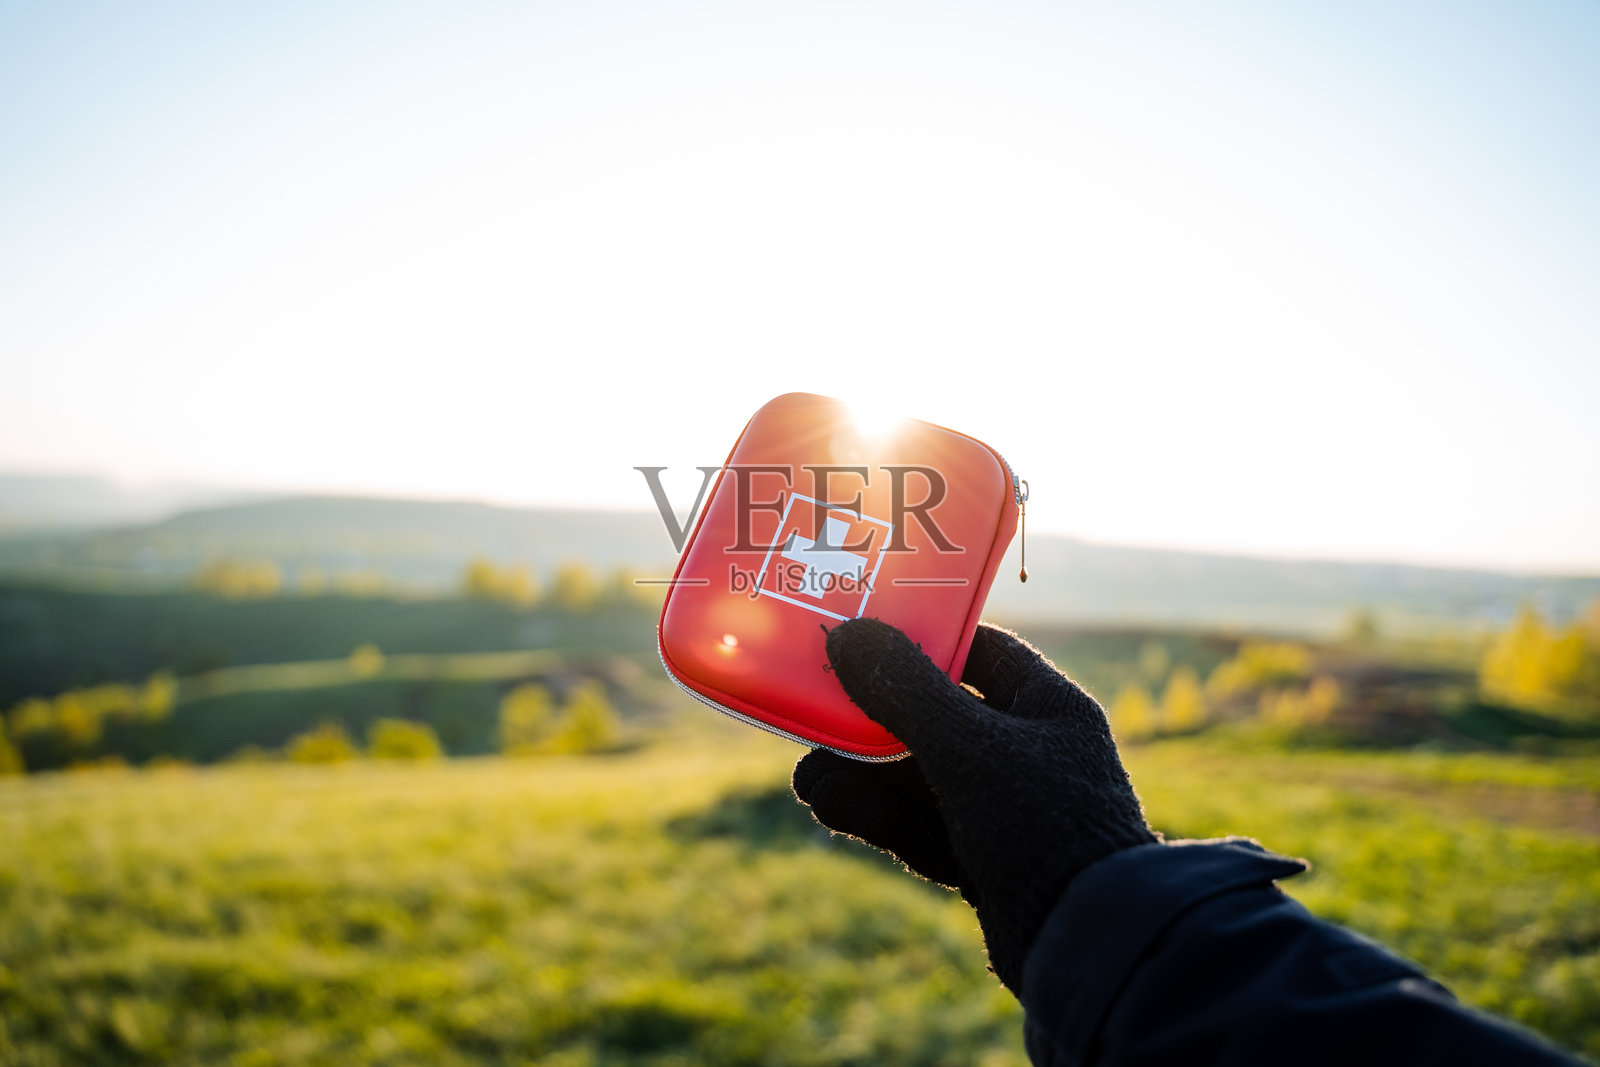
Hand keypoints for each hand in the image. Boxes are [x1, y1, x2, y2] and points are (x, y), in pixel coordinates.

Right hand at [793, 618, 1156, 991]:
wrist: (1087, 944)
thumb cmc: (1041, 823)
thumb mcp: (967, 746)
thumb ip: (905, 691)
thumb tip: (848, 634)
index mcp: (1046, 707)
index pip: (980, 651)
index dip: (921, 638)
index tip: (863, 632)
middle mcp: (1027, 752)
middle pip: (934, 717)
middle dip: (870, 719)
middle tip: (812, 711)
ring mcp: (1003, 810)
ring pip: (917, 777)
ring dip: (861, 774)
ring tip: (806, 774)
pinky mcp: (981, 860)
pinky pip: (919, 824)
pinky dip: (874, 814)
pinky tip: (826, 802)